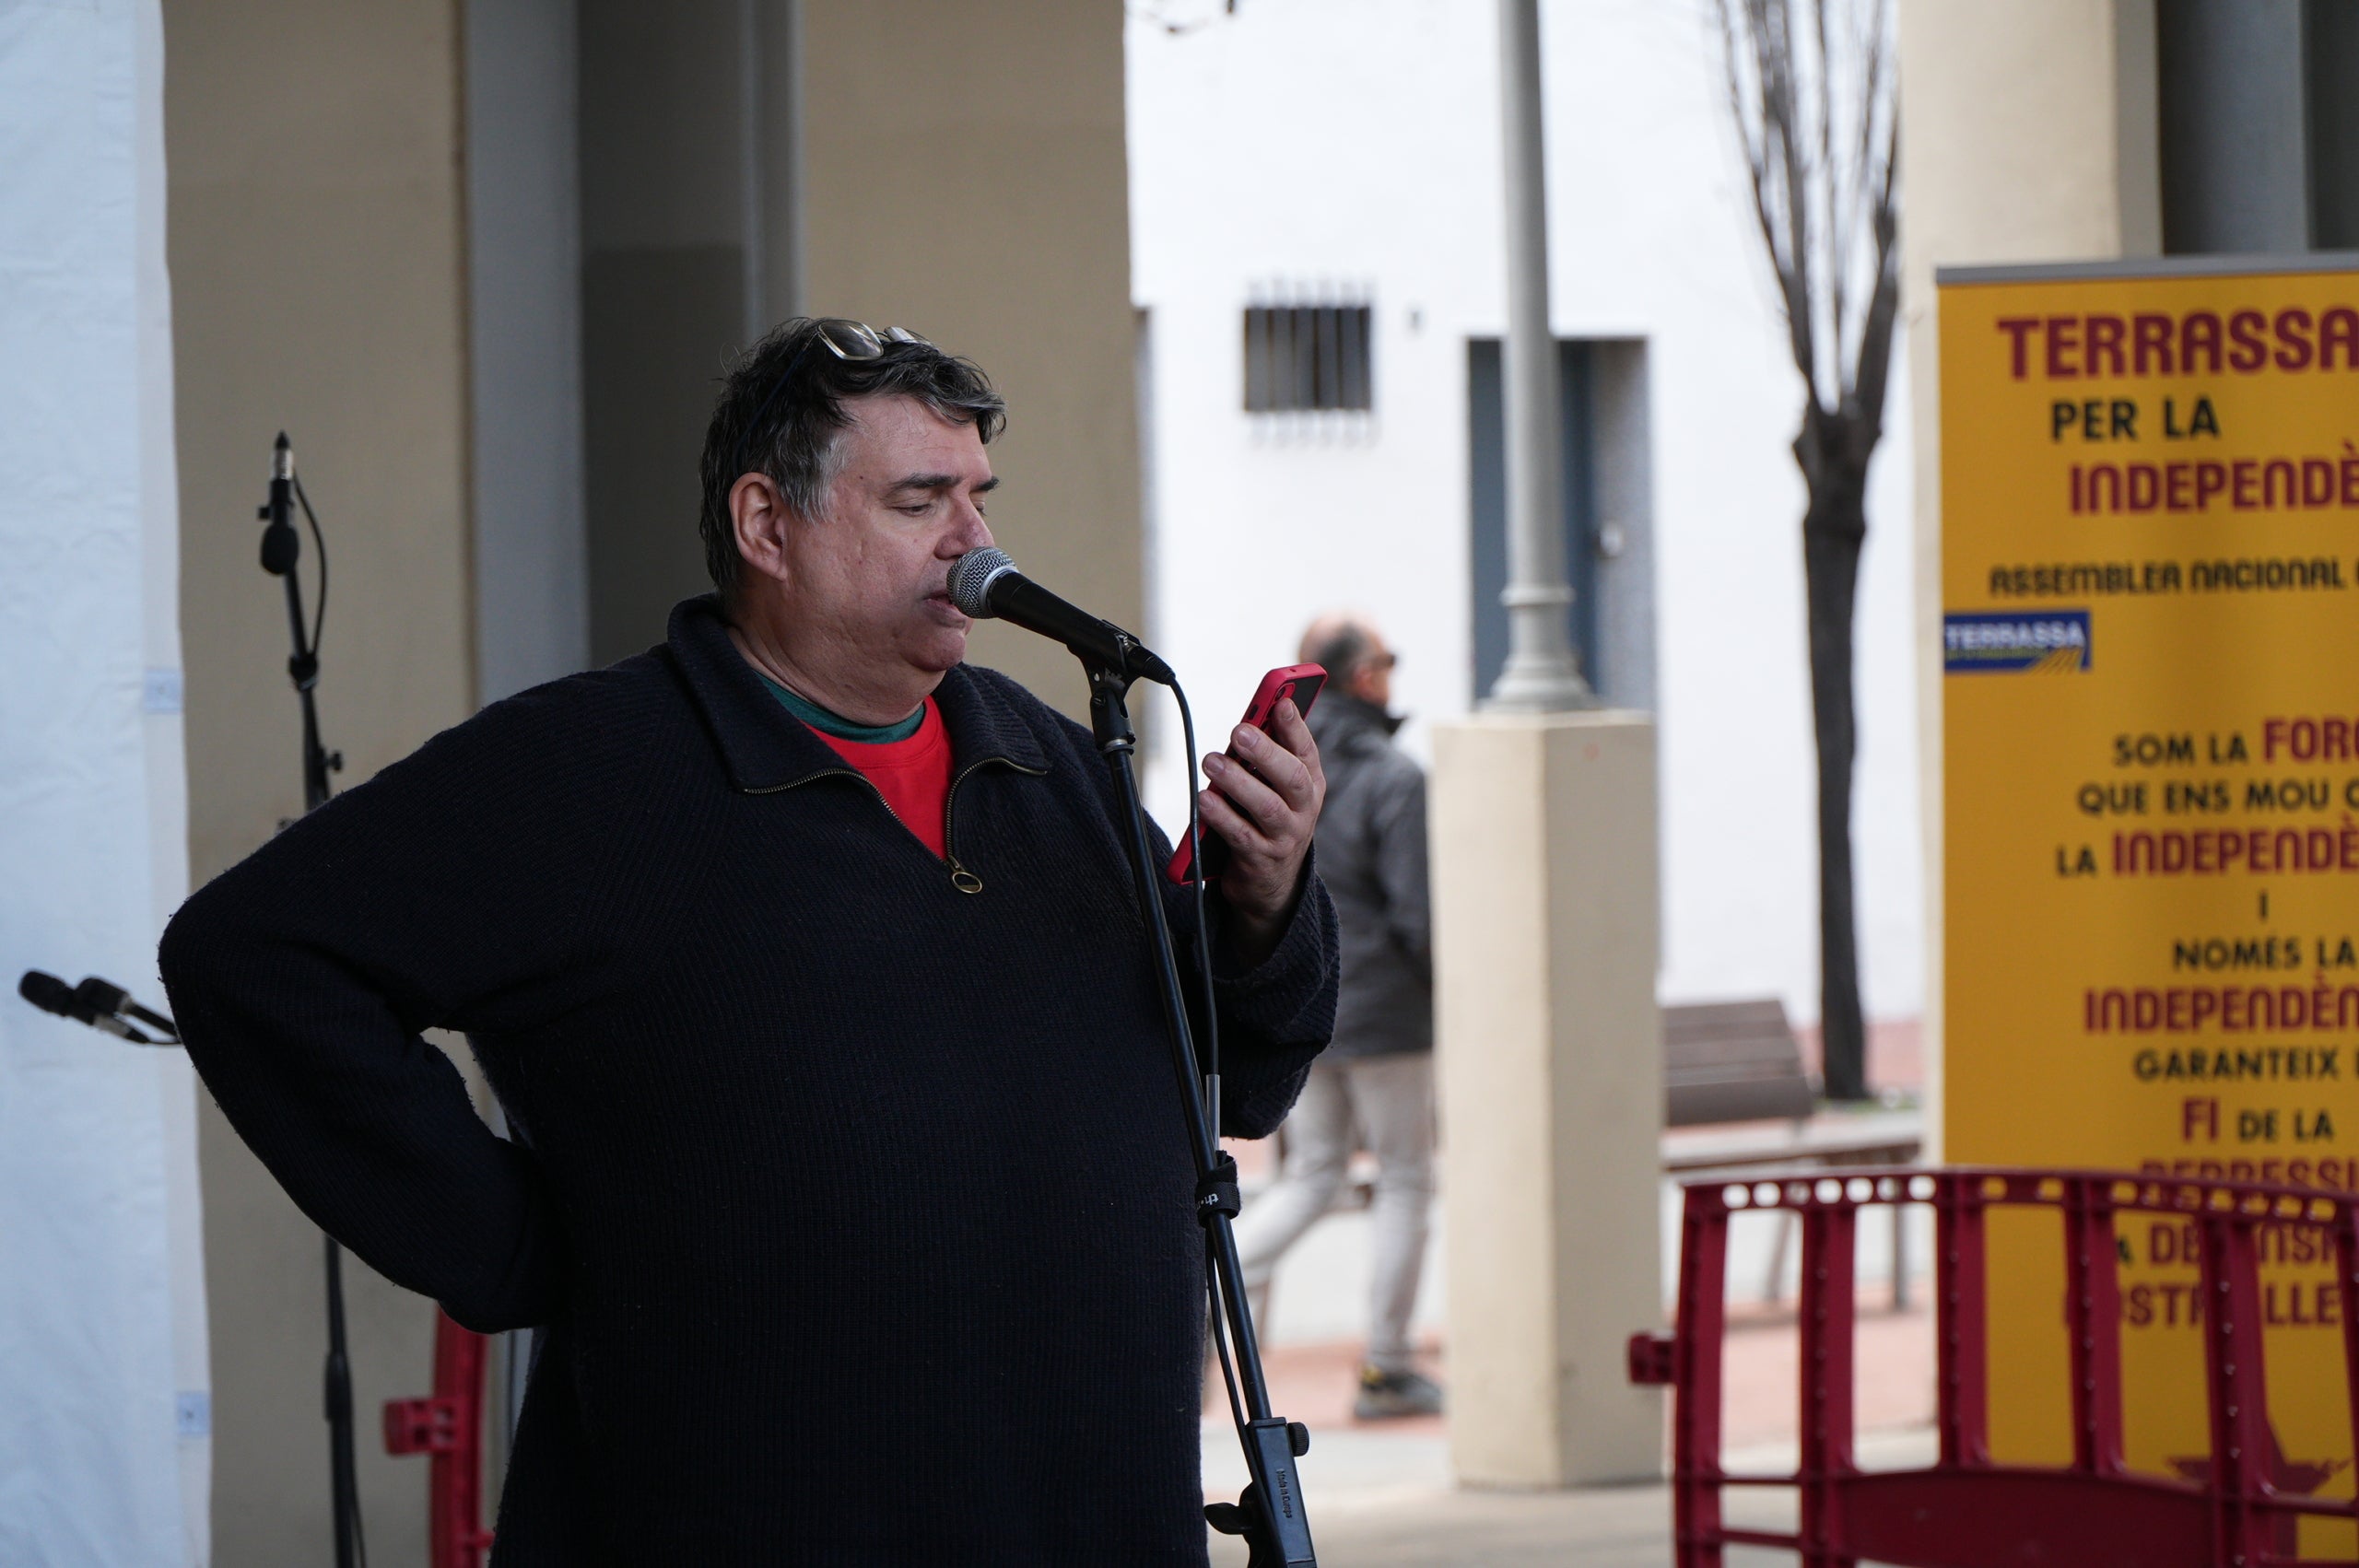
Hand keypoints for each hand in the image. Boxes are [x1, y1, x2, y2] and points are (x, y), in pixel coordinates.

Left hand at [1196, 699, 1324, 966]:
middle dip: (1266, 752)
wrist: (1270, 884)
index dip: (1295, 726)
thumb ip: (1265, 760)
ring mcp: (1285, 837)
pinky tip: (1204, 800)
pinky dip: (1222, 816)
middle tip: (1239, 731)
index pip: (1306, 751)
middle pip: (1292, 777)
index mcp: (1310, 785)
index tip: (1281, 701)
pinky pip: (1241, 835)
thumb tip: (1247, 724)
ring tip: (1212, 761)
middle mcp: (1304, 810)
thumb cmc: (1267, 822)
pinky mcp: (1262, 859)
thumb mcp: (1274, 789)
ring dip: (1237, 781)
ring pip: (1267, 806)